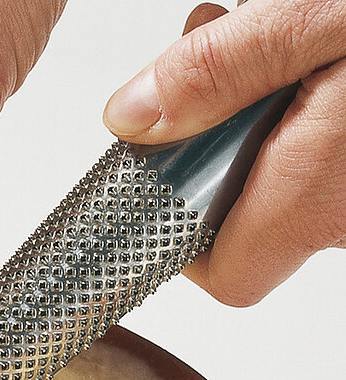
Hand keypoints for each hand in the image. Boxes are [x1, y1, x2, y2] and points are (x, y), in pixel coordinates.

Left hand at [103, 0, 345, 305]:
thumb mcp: (309, 16)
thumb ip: (216, 71)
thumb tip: (132, 117)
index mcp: (318, 191)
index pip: (226, 275)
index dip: (182, 241)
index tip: (164, 178)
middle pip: (251, 226)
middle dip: (213, 157)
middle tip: (212, 79)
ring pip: (288, 186)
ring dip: (253, 125)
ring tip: (261, 47)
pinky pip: (325, 159)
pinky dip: (297, 114)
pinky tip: (297, 54)